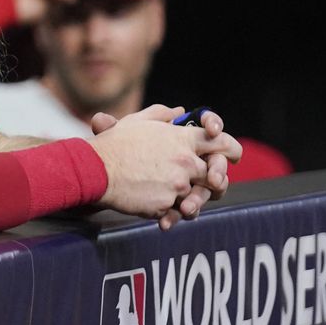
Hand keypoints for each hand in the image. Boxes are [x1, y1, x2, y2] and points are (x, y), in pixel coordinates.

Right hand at [89, 104, 241, 228]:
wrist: (94, 169)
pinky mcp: (164, 205)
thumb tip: (179, 111)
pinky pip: (175, 212)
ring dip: (189, 201)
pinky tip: (158, 210)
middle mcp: (185, 162)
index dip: (231, 150)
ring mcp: (177, 185)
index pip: (223, 143)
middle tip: (206, 186)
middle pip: (214, 176)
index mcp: (183, 139)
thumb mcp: (137, 122)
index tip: (231, 157)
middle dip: (211, 182)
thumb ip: (161, 115)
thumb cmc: (114, 144)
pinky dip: (169, 213)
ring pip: (196, 198)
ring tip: (179, 203)